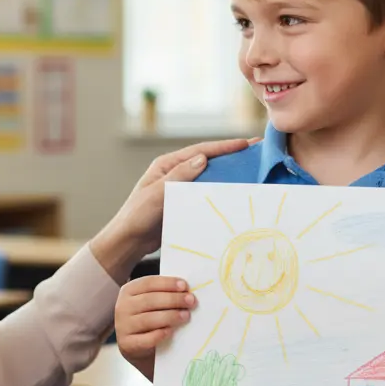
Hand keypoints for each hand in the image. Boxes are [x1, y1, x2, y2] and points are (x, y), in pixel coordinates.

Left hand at [89, 137, 254, 282]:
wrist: (129, 242)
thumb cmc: (137, 216)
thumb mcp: (157, 193)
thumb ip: (179, 176)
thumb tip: (202, 158)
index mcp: (167, 165)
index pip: (200, 151)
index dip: (223, 147)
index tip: (245, 143)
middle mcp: (175, 173)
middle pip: (207, 161)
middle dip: (230, 156)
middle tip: (255, 153)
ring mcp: (180, 188)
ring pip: (209, 177)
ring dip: (228, 174)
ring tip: (252, 172)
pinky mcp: (183, 203)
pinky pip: (205, 193)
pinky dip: (219, 192)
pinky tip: (235, 195)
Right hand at [115, 275, 197, 380]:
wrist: (137, 347)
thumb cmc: (149, 318)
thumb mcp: (152, 302)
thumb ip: (164, 294)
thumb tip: (186, 291)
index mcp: (128, 291)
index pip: (148, 283)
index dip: (167, 283)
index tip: (184, 286)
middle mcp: (122, 307)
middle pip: (149, 300)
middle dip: (173, 299)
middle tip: (191, 301)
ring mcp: (123, 326)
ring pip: (148, 319)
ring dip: (170, 316)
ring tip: (186, 316)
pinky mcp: (127, 344)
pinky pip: (145, 339)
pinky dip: (159, 334)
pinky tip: (171, 331)